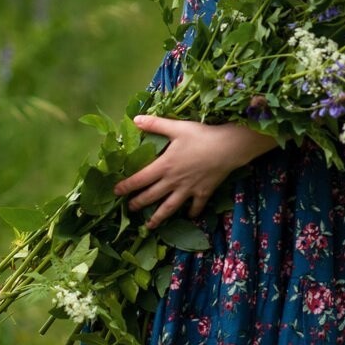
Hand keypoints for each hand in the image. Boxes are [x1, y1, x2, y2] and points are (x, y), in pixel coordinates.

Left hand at [113, 115, 278, 230]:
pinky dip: (191, 213)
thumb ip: (155, 124)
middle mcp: (173, 181)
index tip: (116, 192)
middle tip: (129, 208)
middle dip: (138, 203)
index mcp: (164, 166)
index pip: (139, 179)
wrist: (227, 148)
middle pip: (152, 196)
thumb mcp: (176, 127)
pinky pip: (195, 206)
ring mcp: (188, 189)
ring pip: (170, 207)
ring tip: (149, 225)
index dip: (126, 186)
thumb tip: (134, 119)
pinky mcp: (203, 192)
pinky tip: (188, 217)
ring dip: (158, 217)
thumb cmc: (201, 136)